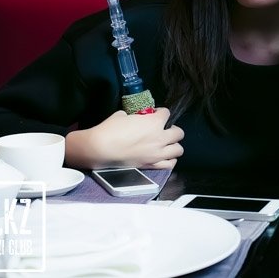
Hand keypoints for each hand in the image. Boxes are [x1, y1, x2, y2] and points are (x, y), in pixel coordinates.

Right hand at [65, 108, 183, 169]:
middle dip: (172, 129)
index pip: (167, 113)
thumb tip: (134, 119)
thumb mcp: (123, 115)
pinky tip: (165, 157)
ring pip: (178, 150)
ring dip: (174, 145)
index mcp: (154, 122)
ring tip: (167, 143)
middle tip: (165, 129)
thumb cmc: (110, 129)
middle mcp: (160, 138)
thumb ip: (135, 117)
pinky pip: (169, 164)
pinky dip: (170, 160)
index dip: (161, 112)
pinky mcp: (151, 165)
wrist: (100, 149)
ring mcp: (157, 153)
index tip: (156, 113)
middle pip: (178, 132)